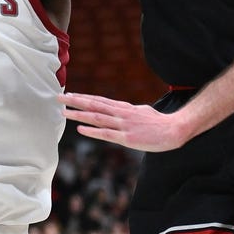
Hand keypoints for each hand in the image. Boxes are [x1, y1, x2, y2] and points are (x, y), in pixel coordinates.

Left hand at [59, 91, 191, 151]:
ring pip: (96, 118)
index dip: (83, 98)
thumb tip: (121, 110)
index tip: (70, 95)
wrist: (174, 130)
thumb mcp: (141, 111)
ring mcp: (123, 125)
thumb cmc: (158, 122)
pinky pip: (106, 134)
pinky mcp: (127, 138)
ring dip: (79, 115)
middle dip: (75, 102)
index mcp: (123, 108)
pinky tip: (80, 130)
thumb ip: (129, 111)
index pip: (99, 100)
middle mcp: (120, 113)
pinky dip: (92, 131)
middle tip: (60, 98)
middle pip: (94, 105)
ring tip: (64, 112)